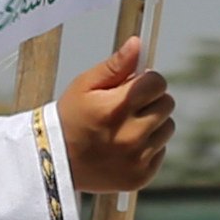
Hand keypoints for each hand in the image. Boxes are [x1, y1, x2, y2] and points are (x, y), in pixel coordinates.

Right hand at [57, 40, 173, 196]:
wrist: (52, 164)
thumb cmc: (68, 120)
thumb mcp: (83, 86)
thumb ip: (114, 65)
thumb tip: (137, 44)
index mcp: (115, 109)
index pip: (157, 82)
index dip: (146, 81)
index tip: (132, 87)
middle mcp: (129, 135)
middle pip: (167, 104)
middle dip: (151, 101)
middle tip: (126, 109)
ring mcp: (137, 158)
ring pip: (167, 128)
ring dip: (152, 125)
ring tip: (124, 130)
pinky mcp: (141, 175)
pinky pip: (160, 151)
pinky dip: (147, 147)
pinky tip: (124, 148)